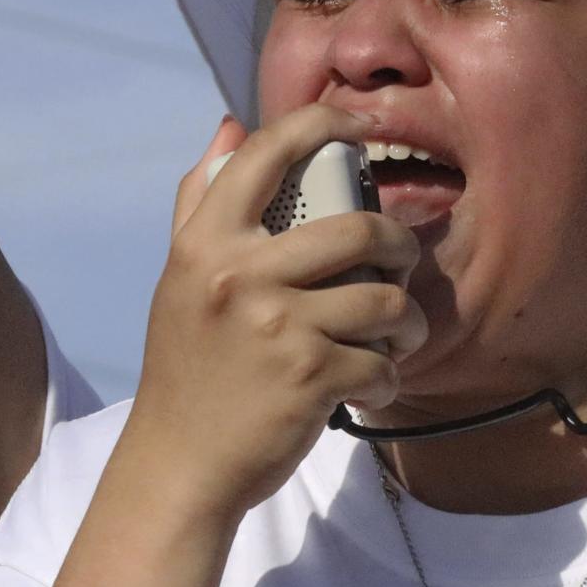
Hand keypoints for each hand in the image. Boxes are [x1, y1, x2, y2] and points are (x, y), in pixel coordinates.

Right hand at [127, 105, 424, 518]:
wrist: (180, 463)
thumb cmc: (186, 369)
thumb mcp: (180, 280)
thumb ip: (198, 202)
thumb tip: (229, 128)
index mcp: (205, 245)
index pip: (267, 155)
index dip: (322, 122)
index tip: (360, 125)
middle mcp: (240, 276)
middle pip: (359, 229)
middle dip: (399, 245)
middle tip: (400, 264)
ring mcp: (278, 328)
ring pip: (386, 301)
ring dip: (407, 323)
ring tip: (397, 336)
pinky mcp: (312, 378)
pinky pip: (382, 363)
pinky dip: (387, 378)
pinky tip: (369, 386)